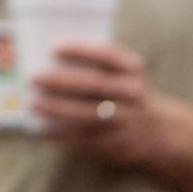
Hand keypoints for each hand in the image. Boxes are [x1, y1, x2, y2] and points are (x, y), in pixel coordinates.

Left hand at [30, 40, 172, 167]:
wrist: (158, 132)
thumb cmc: (126, 93)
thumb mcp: (124, 74)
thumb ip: (97, 63)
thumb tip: (45, 58)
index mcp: (133, 69)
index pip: (106, 55)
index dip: (80, 50)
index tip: (54, 48)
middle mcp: (133, 93)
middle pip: (93, 85)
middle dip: (61, 81)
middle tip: (34, 77)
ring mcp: (127, 121)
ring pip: (87, 114)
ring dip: (57, 110)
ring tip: (34, 104)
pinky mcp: (119, 143)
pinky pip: (86, 138)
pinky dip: (62, 134)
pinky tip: (43, 130)